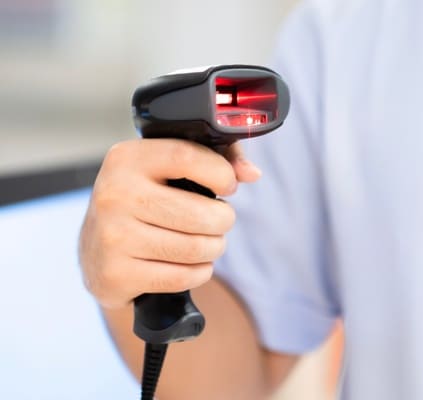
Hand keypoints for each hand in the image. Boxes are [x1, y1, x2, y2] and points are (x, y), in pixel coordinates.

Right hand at [79, 139, 260, 308]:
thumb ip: (217, 159)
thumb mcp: (169, 169)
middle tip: (218, 220)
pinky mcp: (116, 274)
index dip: (221, 173)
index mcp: (127, 159)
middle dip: (223, 220)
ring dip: (213, 248)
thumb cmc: (146, 201)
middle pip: (200, 214)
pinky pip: (182, 276)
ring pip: (195, 248)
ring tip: (206, 242)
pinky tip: (190, 264)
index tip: (229, 185)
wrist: (96, 251)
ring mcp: (112, 236)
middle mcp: (114, 194)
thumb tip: (251, 173)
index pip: (186, 157)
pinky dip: (199, 272)